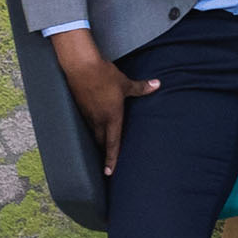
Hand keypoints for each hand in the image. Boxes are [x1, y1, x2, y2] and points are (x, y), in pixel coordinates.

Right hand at [52, 29, 159, 175]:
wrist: (81, 65)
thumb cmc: (104, 75)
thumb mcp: (125, 83)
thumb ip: (141, 88)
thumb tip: (157, 84)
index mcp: (111, 117)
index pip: (113, 144)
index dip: (112, 159)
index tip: (109, 172)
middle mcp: (98, 119)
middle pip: (101, 142)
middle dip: (105, 153)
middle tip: (108, 163)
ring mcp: (87, 114)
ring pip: (93, 133)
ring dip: (98, 141)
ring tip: (101, 148)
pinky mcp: (80, 107)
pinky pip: (87, 123)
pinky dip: (92, 128)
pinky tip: (94, 125)